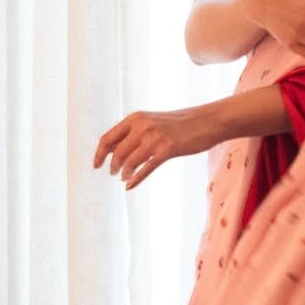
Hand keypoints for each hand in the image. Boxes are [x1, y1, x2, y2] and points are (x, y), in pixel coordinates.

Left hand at [93, 106, 215, 189]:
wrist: (208, 120)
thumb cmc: (181, 124)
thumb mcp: (154, 122)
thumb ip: (136, 133)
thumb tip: (116, 151)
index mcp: (135, 118)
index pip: (108, 137)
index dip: (99, 153)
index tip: (96, 165)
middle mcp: (142, 126)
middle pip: (116, 152)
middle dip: (112, 166)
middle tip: (113, 174)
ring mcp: (154, 138)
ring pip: (129, 161)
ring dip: (124, 173)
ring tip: (124, 178)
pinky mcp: (167, 149)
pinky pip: (146, 168)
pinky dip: (136, 179)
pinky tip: (130, 186)